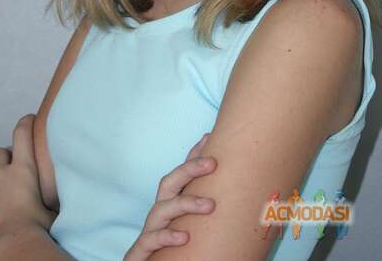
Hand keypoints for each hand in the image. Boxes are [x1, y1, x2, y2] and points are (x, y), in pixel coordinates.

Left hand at [0, 114, 56, 259]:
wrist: (14, 246)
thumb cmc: (39, 226)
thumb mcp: (53, 204)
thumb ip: (53, 190)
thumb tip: (68, 185)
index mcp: (23, 169)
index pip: (22, 134)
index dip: (25, 123)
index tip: (29, 118)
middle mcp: (1, 175)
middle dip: (5, 158)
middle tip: (14, 170)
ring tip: (4, 199)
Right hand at [123, 132, 216, 260]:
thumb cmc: (174, 247)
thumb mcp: (190, 224)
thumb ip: (207, 206)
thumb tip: (244, 196)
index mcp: (172, 202)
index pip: (182, 173)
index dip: (194, 155)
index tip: (210, 136)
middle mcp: (160, 211)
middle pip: (170, 182)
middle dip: (189, 168)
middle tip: (213, 162)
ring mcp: (151, 228)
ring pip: (162, 209)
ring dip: (186, 203)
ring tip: (210, 205)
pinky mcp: (143, 250)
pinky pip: (151, 239)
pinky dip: (166, 236)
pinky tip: (184, 237)